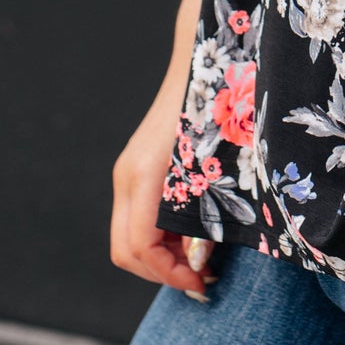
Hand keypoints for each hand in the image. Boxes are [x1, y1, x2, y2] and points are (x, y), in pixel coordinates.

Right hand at [110, 80, 215, 299]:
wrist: (203, 61)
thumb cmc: (218, 110)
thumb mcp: (220, 166)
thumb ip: (208, 214)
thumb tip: (199, 260)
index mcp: (145, 176)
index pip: (138, 247)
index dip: (168, 274)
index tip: (202, 283)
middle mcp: (127, 177)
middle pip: (125, 250)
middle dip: (161, 272)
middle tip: (202, 279)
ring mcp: (127, 172)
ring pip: (127, 236)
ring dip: (159, 257)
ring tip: (202, 258)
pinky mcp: (134, 168)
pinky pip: (135, 218)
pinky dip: (157, 237)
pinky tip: (191, 234)